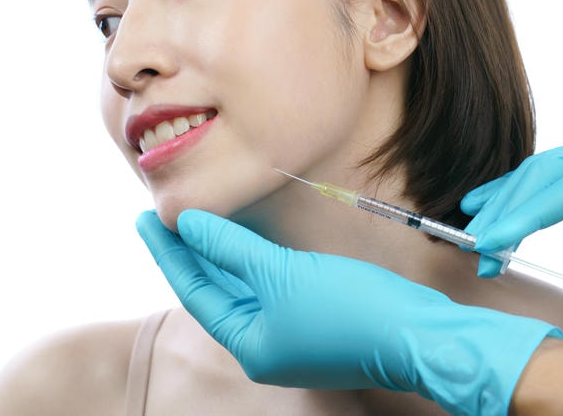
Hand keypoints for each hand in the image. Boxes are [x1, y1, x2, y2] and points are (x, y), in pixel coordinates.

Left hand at [136, 209, 562, 415]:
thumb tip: (189, 224)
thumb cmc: (348, 309)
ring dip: (218, 256)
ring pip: (241, 289)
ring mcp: (290, 337)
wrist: (416, 333)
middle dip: (189, 253)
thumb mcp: (281, 274)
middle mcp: (264, 347)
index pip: (196, 291)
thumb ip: (231, 248)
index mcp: (249, 344)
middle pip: (215, 292)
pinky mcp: (313, 322)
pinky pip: (267, 288)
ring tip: (193, 223)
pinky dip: (250, 263)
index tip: (146, 218)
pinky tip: (242, 242)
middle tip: (161, 215)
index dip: (169, 252)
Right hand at [462, 123, 562, 318]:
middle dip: (506, 210)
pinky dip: (522, 187)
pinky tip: (491, 200)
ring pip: (543, 166)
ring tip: (475, 230)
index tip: (489, 244)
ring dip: (507, 198)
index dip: (523, 217)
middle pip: (544, 172)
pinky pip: (554, 167)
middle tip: (476, 249)